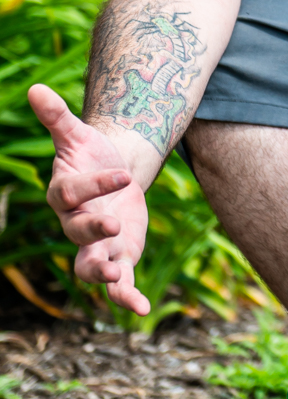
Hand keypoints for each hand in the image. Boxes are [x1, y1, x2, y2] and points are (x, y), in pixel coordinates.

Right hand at [28, 84, 151, 315]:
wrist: (112, 174)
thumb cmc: (90, 155)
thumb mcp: (77, 136)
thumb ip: (57, 118)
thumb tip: (35, 88)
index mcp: (64, 194)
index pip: (72, 193)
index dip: (96, 184)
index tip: (125, 173)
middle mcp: (75, 223)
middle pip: (78, 233)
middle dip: (94, 232)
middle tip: (114, 226)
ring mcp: (95, 244)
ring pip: (89, 267)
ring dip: (102, 275)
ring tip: (115, 278)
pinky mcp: (116, 258)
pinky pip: (118, 284)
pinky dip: (126, 297)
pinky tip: (142, 309)